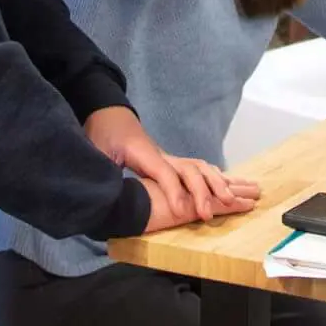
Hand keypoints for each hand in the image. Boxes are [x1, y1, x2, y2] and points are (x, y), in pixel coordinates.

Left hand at [88, 108, 257, 225]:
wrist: (107, 111)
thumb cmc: (100, 132)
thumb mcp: (94, 152)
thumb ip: (101, 169)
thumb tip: (102, 189)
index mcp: (141, 151)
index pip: (163, 172)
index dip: (173, 191)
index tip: (181, 211)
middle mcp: (160, 153)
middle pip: (189, 169)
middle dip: (202, 191)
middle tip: (209, 214)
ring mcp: (166, 155)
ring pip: (198, 167)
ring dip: (215, 183)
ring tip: (231, 200)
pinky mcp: (167, 159)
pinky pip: (195, 168)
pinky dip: (213, 177)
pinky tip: (224, 187)